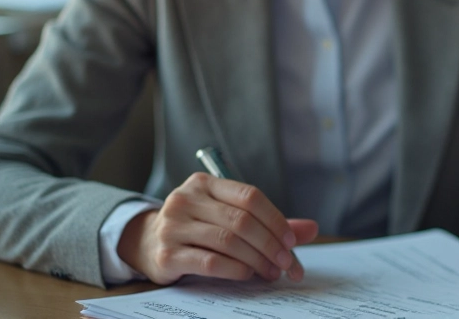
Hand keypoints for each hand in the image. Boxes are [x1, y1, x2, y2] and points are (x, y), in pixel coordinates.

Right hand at [117, 172, 318, 284]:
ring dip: (257, 259)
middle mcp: (186, 199)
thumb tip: (312, 229)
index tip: (291, 241)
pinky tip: (248, 274)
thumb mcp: (228, 216)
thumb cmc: (198, 227)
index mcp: (205, 183)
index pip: (249, 196)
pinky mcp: (166, 254)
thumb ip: (268, 222)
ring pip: (228, 241)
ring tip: (272, 272)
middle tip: (287, 263)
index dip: (275, 219)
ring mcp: (173, 226)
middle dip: (271, 244)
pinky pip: (210, 262)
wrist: (146, 243)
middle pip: (241, 220)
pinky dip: (236, 269)